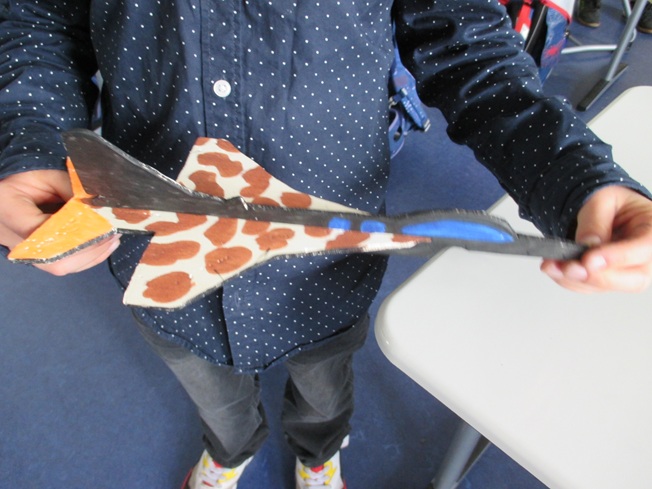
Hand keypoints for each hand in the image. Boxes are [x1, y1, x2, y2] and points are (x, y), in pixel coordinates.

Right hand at [0, 169, 119, 274]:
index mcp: (9, 211)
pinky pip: (62, 265)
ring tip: (113, 239)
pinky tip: (103, 246)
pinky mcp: (36, 259)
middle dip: (89, 248)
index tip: (102, 224)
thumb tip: (98, 205)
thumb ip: (70, 188)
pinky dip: (86, 258)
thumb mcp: (45, 176)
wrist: (5, 195)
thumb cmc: (23, 182)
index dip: (76, 231)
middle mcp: (13, 239)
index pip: (44, 230)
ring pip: (60, 266)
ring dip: (92, 254)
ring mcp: (24, 253)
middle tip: (113, 234)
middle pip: (54, 257)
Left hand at [541, 186, 651, 291]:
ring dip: (575, 279)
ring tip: (551, 265)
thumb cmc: (612, 204)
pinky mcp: (608, 280)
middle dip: (596, 276)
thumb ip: (595, 221)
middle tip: (569, 267)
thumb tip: (587, 245)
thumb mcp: (602, 200)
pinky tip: (553, 267)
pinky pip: (589, 287)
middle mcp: (647, 257)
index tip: (590, 260)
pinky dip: (568, 280)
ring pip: (607, 287)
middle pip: (633, 279)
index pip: (645, 248)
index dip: (618, 257)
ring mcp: (629, 272)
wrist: (605, 211)